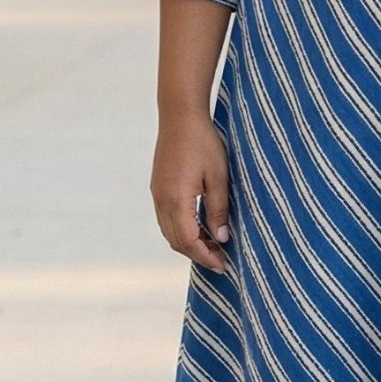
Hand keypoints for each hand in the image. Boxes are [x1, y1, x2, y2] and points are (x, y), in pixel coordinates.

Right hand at [151, 112, 233, 272]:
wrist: (180, 116)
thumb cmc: (203, 142)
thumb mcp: (218, 177)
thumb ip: (218, 209)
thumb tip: (222, 237)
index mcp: (177, 199)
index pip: (189, 241)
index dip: (206, 256)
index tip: (223, 265)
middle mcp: (162, 200)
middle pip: (176, 241)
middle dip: (198, 255)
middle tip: (221, 260)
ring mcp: (157, 194)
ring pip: (169, 232)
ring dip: (189, 244)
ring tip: (212, 247)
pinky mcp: (158, 188)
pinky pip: (166, 219)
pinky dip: (181, 231)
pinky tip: (199, 228)